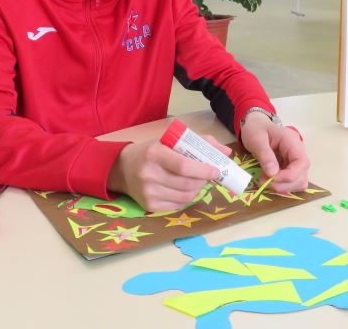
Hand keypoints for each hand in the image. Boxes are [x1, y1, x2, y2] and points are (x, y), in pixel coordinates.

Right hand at [107, 134, 231, 211]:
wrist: (121, 169)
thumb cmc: (151, 151)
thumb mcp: (170, 141)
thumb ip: (200, 143)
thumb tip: (226, 153)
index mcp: (155, 153)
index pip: (183, 166)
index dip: (203, 170)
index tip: (217, 170)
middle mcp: (150, 174)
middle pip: (187, 184)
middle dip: (203, 180)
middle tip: (208, 175)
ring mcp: (148, 192)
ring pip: (185, 197)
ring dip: (197, 190)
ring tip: (197, 181)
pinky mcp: (149, 206)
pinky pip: (177, 206)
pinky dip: (187, 199)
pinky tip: (185, 189)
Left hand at [240, 112, 309, 192]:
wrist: (256, 126)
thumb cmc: (256, 129)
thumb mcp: (256, 139)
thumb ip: (265, 155)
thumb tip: (273, 173)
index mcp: (292, 142)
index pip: (302, 163)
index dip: (289, 176)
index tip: (271, 178)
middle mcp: (298, 153)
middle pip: (301, 176)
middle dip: (283, 184)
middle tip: (264, 180)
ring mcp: (295, 162)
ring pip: (299, 182)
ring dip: (283, 187)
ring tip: (265, 180)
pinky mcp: (290, 168)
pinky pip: (292, 183)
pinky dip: (281, 186)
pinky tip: (269, 179)